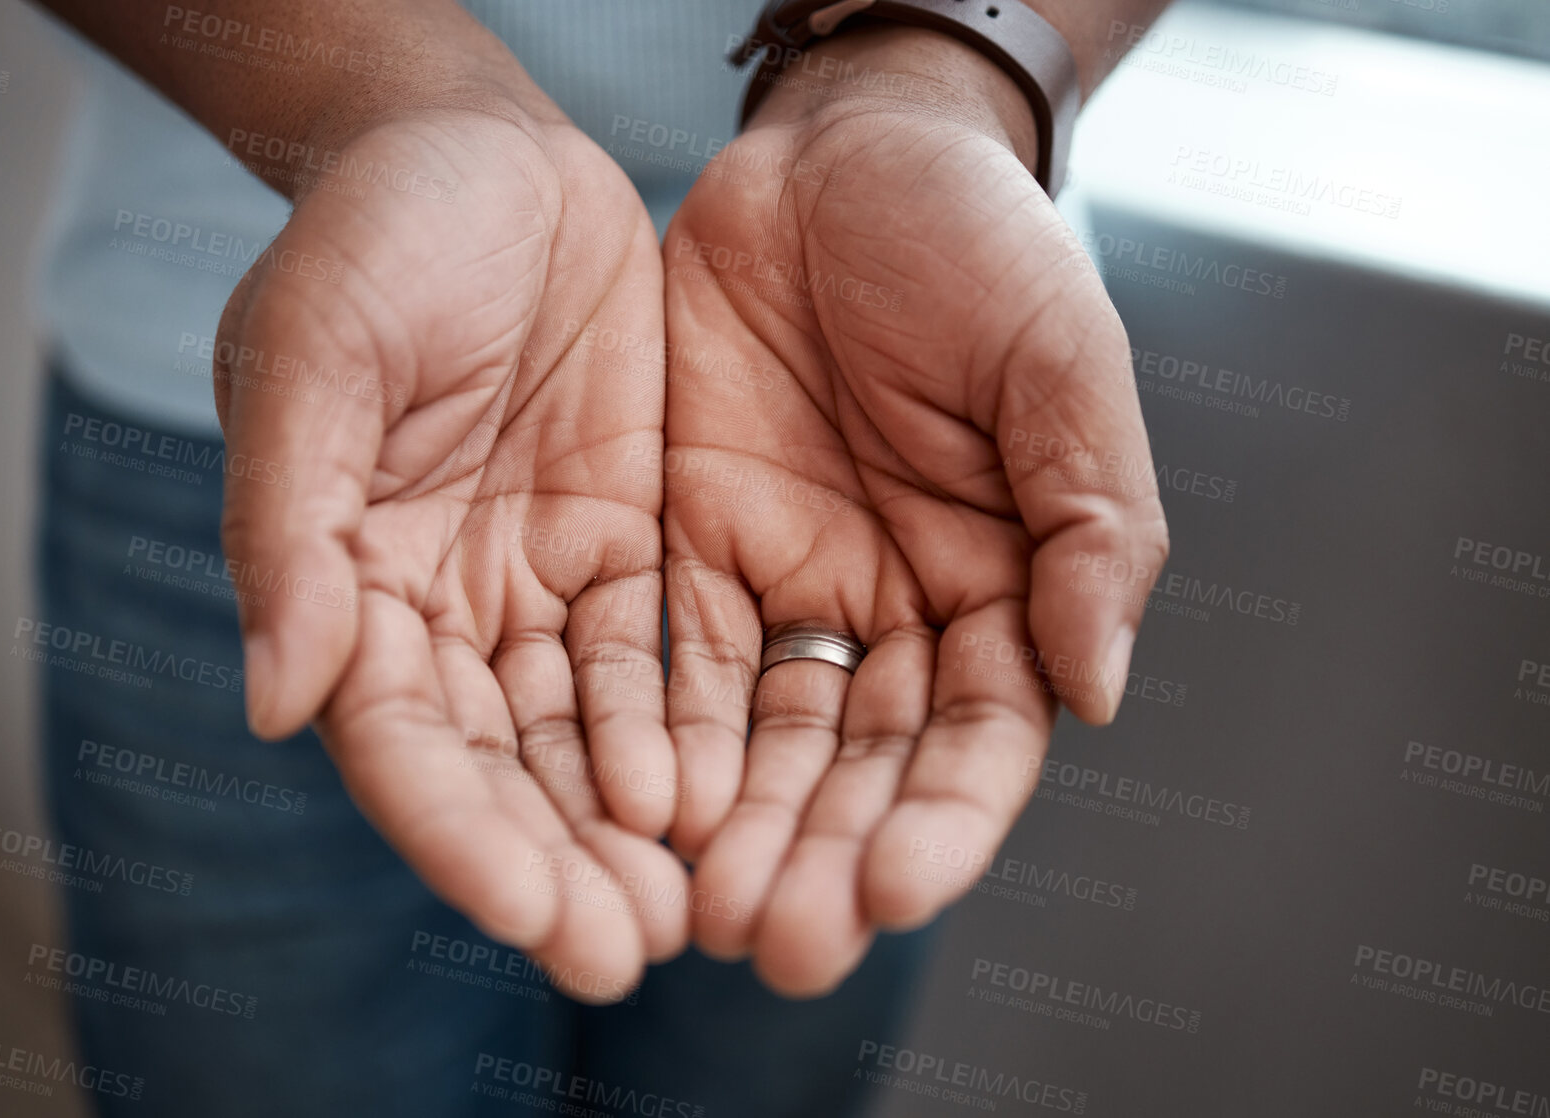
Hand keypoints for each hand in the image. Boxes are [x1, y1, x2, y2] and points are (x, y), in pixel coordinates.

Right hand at [213, 97, 683, 1001]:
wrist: (478, 146)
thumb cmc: (374, 233)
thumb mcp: (315, 353)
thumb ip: (293, 525)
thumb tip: (275, 700)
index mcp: (344, 579)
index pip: (399, 736)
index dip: (457, 830)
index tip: (530, 911)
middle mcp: (438, 606)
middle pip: (498, 765)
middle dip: (558, 864)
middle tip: (627, 956)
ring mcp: (532, 582)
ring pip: (582, 733)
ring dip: (630, 828)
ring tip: (692, 914)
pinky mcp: (621, 544)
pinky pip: (655, 657)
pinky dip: (682, 732)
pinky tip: (722, 799)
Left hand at [660, 29, 1169, 995]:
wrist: (840, 153)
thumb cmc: (973, 243)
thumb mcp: (1060, 362)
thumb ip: (1091, 524)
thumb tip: (1098, 688)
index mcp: (1001, 582)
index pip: (978, 738)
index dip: (943, 821)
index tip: (894, 891)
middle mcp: (890, 608)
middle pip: (859, 768)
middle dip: (821, 860)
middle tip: (773, 944)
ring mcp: (784, 586)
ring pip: (761, 741)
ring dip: (732, 832)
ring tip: (694, 913)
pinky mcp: (685, 548)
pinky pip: (666, 663)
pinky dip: (653, 740)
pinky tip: (633, 809)